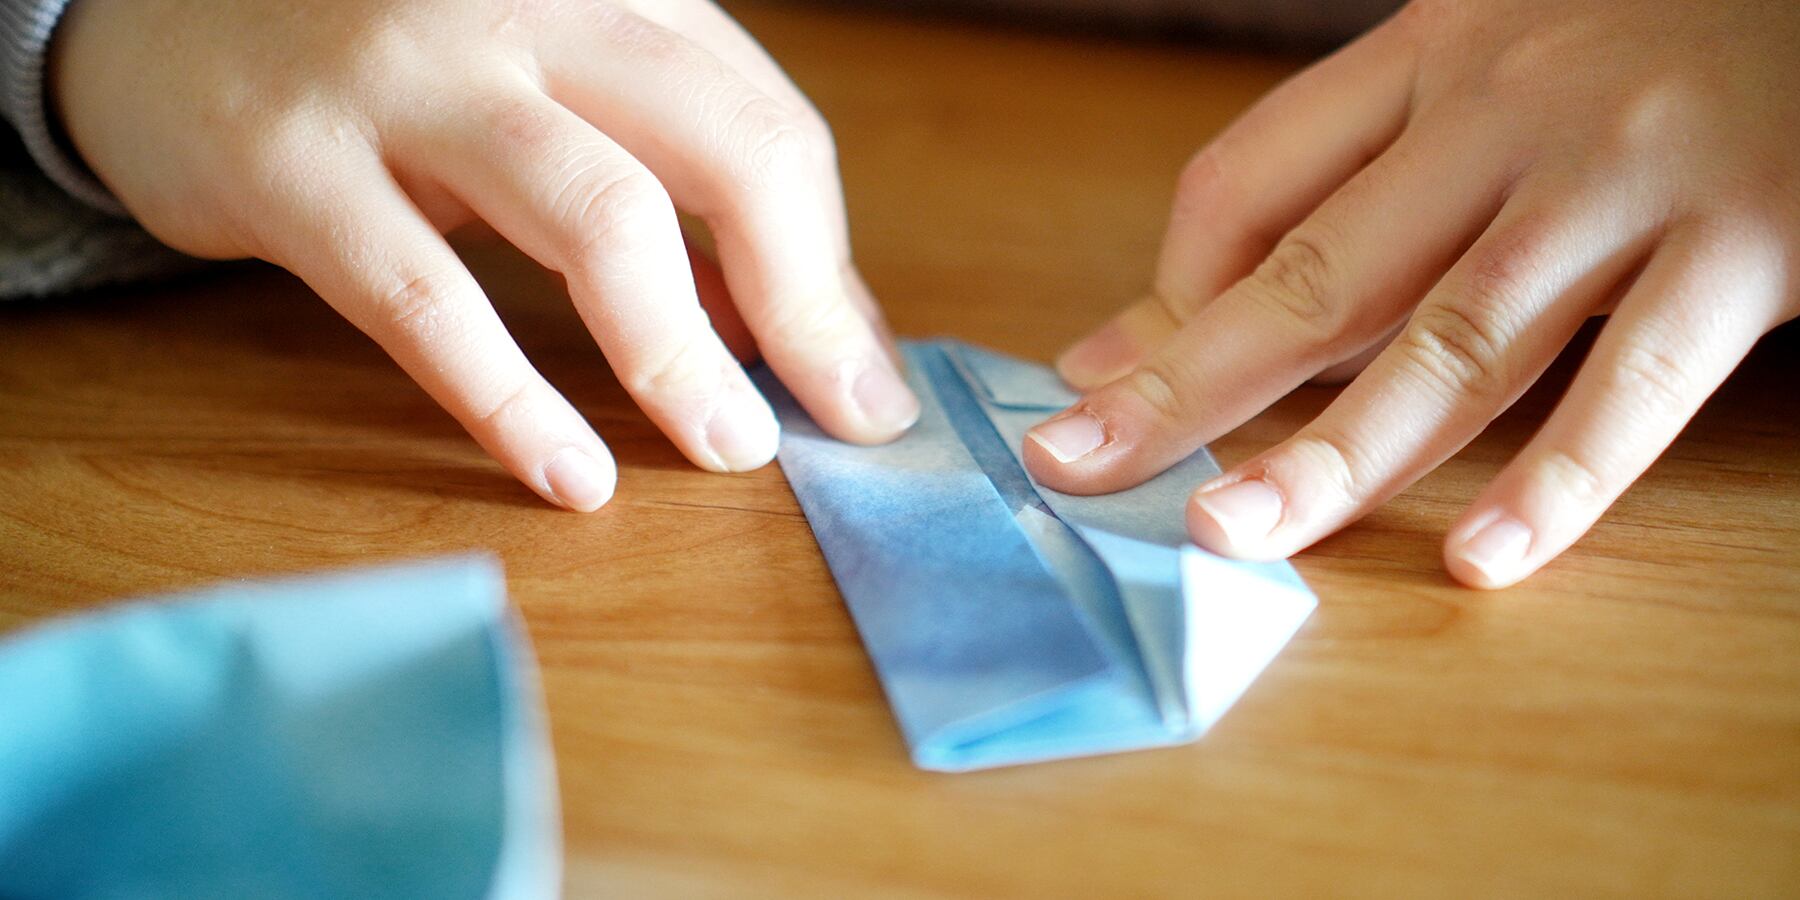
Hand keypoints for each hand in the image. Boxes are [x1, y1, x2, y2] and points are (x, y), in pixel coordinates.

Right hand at [51, 0, 918, 510]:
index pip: (770, 128)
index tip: (850, 378)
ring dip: (680, 354)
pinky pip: (429, 299)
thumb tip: (803, 331)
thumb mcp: (555, 90)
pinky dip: (512, 399)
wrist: (161, 11)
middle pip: (724, 151)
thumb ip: (678, 184)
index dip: (829, 268)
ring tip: (727, 447)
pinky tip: (569, 474)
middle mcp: (528, 9)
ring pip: (599, 216)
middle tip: (832, 420)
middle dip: (799, 304)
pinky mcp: (295, 164)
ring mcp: (409, 79)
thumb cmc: (399, 70)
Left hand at [1023, 0, 1799, 586]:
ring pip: (1454, 339)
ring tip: (1232, 536)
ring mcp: (1627, 173)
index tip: (1104, 389)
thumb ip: (1329, 182)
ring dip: (1336, 452)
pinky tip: (1478, 561)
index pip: (1248, 185)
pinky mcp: (1751, 235)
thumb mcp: (1481, 68)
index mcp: (1429, 56)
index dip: (1166, 300)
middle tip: (1076, 472)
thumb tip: (1143, 326)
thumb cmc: (1649, 44)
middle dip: (1191, 387)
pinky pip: (1638, 381)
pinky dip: (1560, 481)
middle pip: (1318, 273)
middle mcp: (1509, 106)